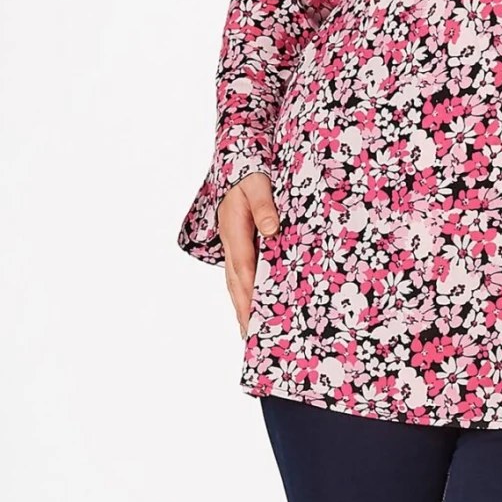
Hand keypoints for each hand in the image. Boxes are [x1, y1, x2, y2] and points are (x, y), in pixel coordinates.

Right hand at [216, 174, 280, 335]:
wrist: (237, 164)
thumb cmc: (248, 173)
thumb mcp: (256, 184)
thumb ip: (264, 205)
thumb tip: (271, 230)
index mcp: (235, 230)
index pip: (243, 268)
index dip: (248, 294)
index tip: (253, 316)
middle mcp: (230, 243)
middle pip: (235, 283)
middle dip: (243, 310)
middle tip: (249, 337)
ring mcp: (232, 245)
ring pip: (235, 281)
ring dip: (241, 305)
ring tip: (247, 330)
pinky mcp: (238, 245)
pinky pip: (240, 273)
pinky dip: (244, 292)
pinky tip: (253, 305)